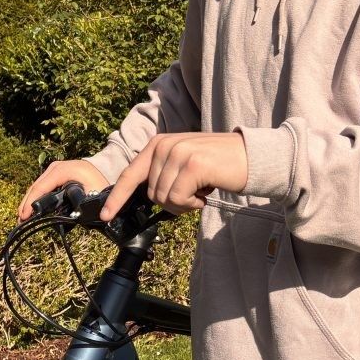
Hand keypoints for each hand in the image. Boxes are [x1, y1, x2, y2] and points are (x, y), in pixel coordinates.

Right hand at [18, 159, 110, 220]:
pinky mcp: (55, 172)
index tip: (24, 217)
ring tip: (23, 217)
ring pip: (37, 185)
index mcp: (64, 170)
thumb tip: (70, 217)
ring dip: (29, 201)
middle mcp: (56, 166)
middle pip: (35, 186)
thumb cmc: (101, 181)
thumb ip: (82, 202)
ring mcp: (55, 168)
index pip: (41, 187)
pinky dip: (35, 196)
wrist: (107, 167)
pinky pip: (42, 185)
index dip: (31, 203)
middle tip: (20, 221)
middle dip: (26, 204)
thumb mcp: (93, 192)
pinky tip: (31, 208)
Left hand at [99, 132, 248, 220]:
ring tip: (202, 189)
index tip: (107, 216)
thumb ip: (163, 172)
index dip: (117, 197)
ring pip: (163, 199)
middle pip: (150, 194)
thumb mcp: (185, 162)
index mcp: (159, 143)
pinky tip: (206, 191)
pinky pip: (178, 200)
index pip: (131, 173)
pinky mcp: (191, 165)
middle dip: (172, 202)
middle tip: (194, 192)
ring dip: (184, 203)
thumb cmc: (219, 164)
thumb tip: (146, 196)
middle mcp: (164, 144)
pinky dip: (193, 204)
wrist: (252, 157)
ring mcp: (177, 153)